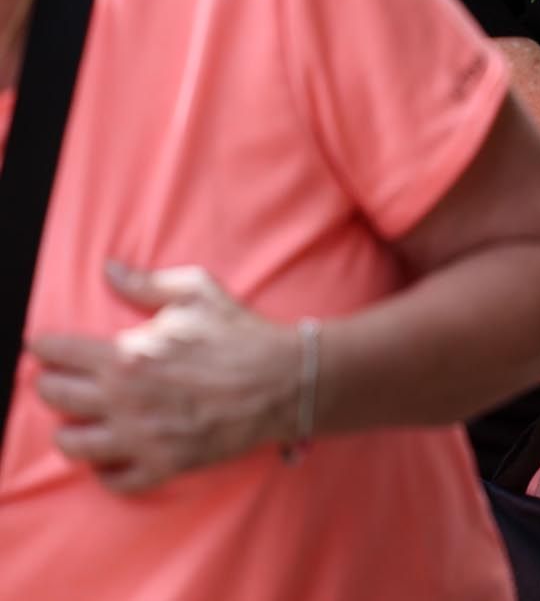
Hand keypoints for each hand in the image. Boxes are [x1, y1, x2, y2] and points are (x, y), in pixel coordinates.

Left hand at [28, 262, 302, 494]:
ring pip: (72, 444)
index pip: (55, 352)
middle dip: (52, 384)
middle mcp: (124, 399)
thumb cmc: (241, 334)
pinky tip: (115, 454)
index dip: (45, 346)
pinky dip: (108, 470)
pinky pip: (114, 481)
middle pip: (53, 397)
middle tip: (65, 378)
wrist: (285, 381)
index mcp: (126, 354)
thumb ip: (145, 283)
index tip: (47, 346)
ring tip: (84, 420)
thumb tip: (109, 269)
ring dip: (72, 429)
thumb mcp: (197, 292)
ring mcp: (142, 437)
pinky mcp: (164, 464)